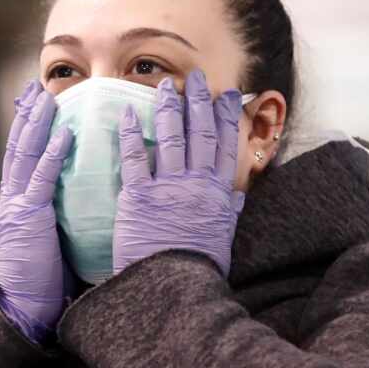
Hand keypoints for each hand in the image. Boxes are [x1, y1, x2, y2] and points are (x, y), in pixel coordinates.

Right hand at [0, 80, 74, 342]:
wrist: (26, 310)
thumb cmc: (46, 282)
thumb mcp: (52, 241)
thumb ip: (59, 217)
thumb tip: (84, 201)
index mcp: (18, 205)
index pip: (22, 158)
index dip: (28, 129)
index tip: (37, 104)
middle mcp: (12, 200)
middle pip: (19, 147)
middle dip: (28, 115)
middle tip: (36, 88)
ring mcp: (17, 208)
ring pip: (24, 154)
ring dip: (37, 123)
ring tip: (47, 97)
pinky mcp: (28, 220)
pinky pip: (40, 180)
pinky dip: (51, 155)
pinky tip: (64, 134)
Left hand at [113, 70, 244, 277]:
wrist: (171, 289)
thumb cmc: (196, 269)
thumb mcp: (221, 239)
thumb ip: (227, 213)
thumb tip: (238, 196)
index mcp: (218, 194)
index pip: (226, 146)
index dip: (228, 117)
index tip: (229, 95)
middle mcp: (196, 185)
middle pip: (200, 133)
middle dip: (199, 102)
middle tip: (195, 78)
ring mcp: (168, 188)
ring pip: (171, 138)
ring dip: (169, 108)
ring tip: (164, 86)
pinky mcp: (138, 197)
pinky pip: (135, 159)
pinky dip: (133, 134)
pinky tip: (130, 114)